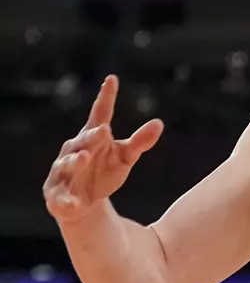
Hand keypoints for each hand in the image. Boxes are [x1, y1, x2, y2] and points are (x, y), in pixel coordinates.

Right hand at [42, 75, 163, 224]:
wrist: (85, 201)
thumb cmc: (104, 170)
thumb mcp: (125, 157)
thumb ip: (140, 141)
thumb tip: (159, 123)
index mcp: (93, 137)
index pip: (100, 114)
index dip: (105, 98)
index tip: (112, 79)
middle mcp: (75, 149)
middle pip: (84, 140)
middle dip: (92, 136)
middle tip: (104, 130)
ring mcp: (63, 171)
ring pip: (67, 164)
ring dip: (74, 161)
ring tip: (84, 158)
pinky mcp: (56, 194)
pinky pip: (60, 197)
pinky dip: (67, 199)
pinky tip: (75, 203)